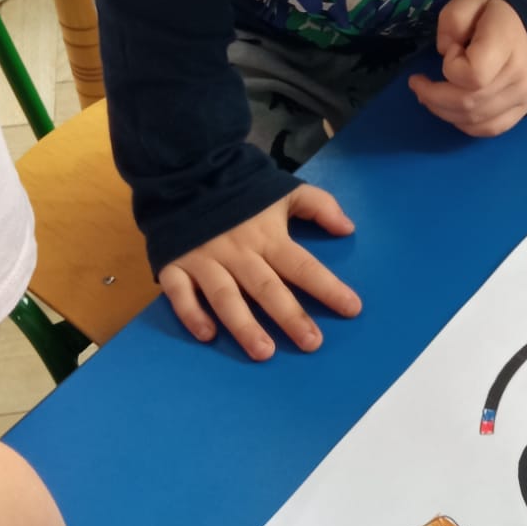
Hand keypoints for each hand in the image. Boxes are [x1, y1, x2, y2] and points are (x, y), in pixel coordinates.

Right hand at [158, 186, 359, 361]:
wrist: (186, 173)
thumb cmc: (241, 189)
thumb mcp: (284, 190)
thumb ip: (319, 206)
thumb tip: (348, 228)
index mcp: (267, 236)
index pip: (302, 265)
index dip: (327, 287)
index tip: (352, 308)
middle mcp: (238, 252)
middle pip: (267, 288)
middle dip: (290, 316)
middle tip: (312, 343)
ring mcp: (204, 260)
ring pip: (225, 297)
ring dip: (244, 325)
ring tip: (264, 352)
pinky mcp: (174, 265)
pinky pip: (180, 294)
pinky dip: (191, 314)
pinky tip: (207, 335)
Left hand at [409, 0, 526, 138]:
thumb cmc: (495, 11)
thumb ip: (451, 21)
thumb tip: (444, 52)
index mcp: (506, 45)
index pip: (472, 75)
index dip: (451, 67)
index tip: (451, 50)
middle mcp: (518, 77)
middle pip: (467, 103)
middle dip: (433, 96)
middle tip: (417, 84)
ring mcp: (523, 97)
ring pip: (474, 120)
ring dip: (443, 111)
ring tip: (428, 96)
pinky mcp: (522, 110)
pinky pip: (488, 129)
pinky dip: (464, 124)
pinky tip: (451, 110)